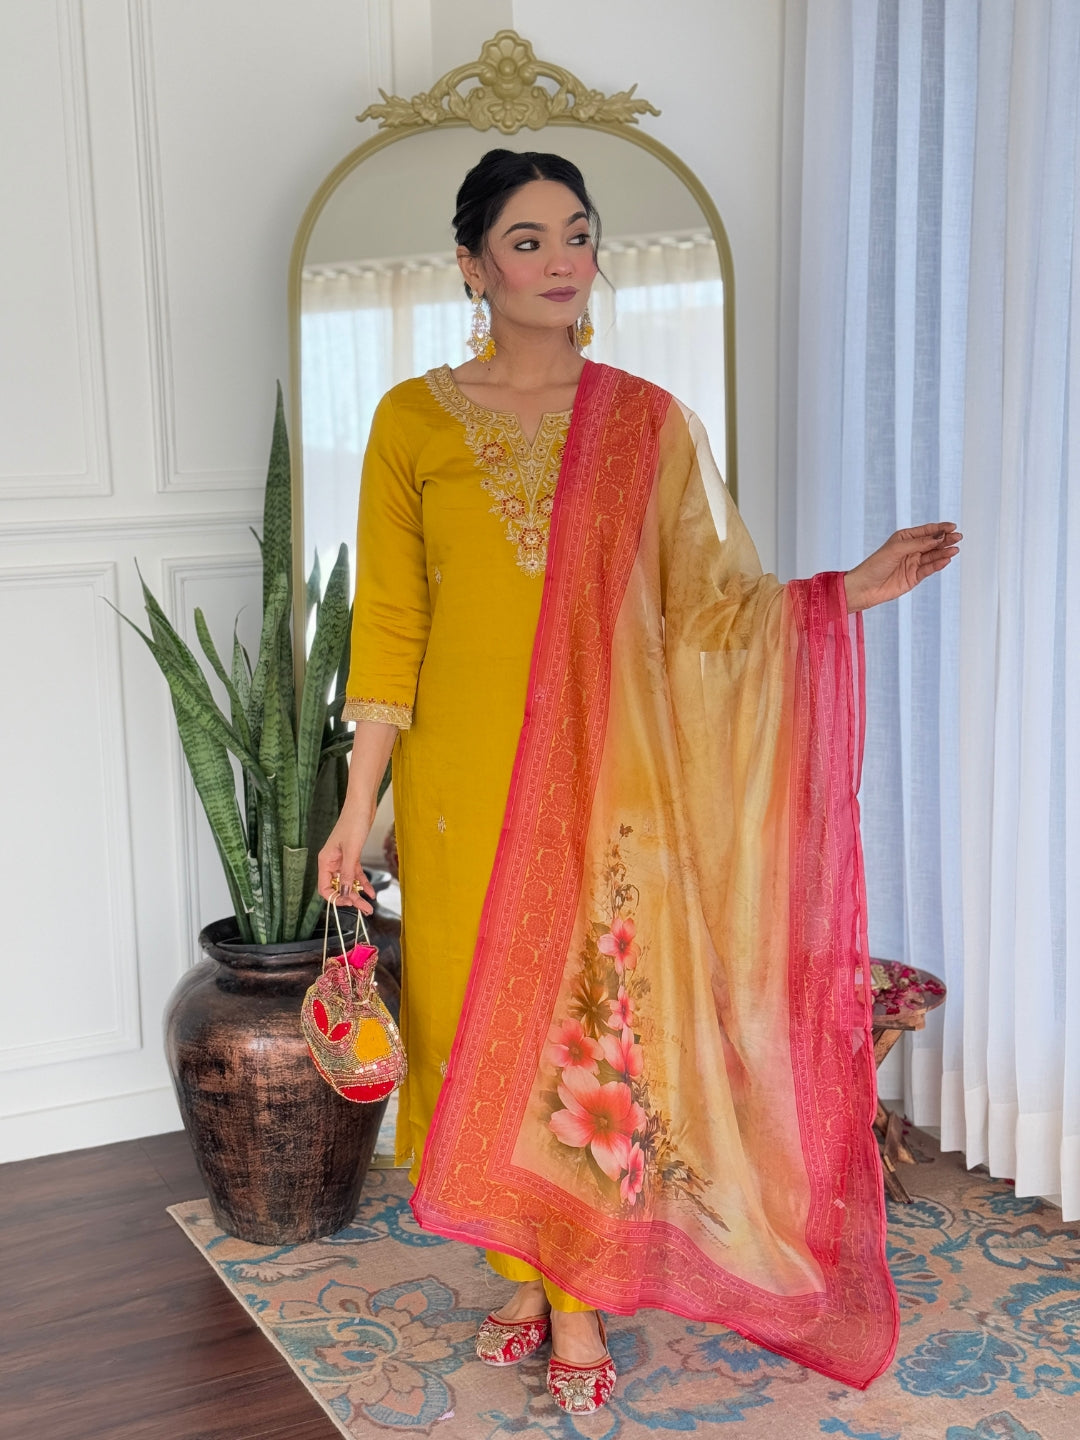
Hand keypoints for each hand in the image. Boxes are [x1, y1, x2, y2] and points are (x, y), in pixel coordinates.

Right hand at [317, 797, 376, 912]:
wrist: (362, 805)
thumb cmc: (354, 823)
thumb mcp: (352, 851)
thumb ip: (347, 873)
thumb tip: (343, 893)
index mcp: (326, 861)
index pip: (324, 888)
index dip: (335, 898)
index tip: (349, 903)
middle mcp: (332, 862)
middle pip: (338, 887)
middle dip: (351, 900)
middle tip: (365, 910)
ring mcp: (342, 859)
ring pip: (347, 882)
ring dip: (358, 894)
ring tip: (369, 906)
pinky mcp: (352, 855)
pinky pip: (355, 874)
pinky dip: (363, 883)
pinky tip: (371, 891)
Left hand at [844, 522, 961, 611]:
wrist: (864, 588)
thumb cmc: (875, 565)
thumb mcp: (897, 549)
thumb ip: (919, 543)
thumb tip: (938, 537)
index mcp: (904, 538)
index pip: (926, 531)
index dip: (939, 528)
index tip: (952, 526)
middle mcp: (910, 550)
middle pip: (932, 543)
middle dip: (945, 539)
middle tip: (958, 537)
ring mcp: (913, 564)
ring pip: (932, 556)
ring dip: (944, 552)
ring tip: (954, 549)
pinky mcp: (914, 577)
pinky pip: (929, 569)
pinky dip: (938, 564)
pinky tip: (946, 559)